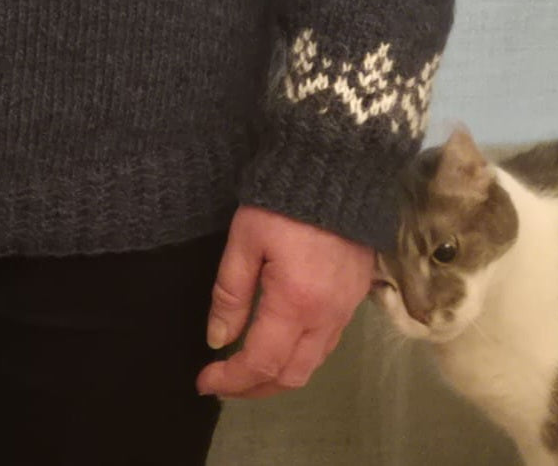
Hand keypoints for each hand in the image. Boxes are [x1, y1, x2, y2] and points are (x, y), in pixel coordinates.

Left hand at [195, 205, 372, 400]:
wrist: (336, 169)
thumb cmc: (282, 201)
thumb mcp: (245, 240)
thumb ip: (231, 293)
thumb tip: (217, 340)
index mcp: (295, 304)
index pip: (260, 363)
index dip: (230, 380)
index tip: (203, 381)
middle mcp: (325, 318)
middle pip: (290, 376)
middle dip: (253, 388)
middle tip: (222, 382)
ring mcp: (345, 311)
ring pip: (311, 366)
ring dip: (277, 377)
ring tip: (245, 371)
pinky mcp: (354, 299)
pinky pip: (326, 346)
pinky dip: (299, 358)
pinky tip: (278, 345)